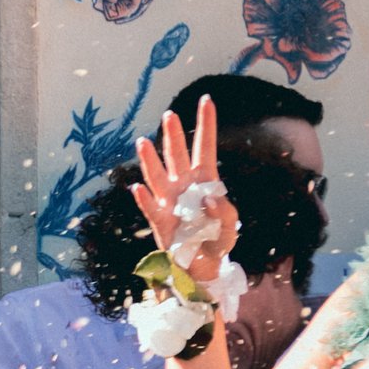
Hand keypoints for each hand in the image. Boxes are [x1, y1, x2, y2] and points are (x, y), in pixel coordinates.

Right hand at [134, 99, 237, 275]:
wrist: (204, 267)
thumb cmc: (217, 241)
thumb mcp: (230, 226)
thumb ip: (225, 210)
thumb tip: (207, 197)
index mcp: (205, 181)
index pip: (204, 147)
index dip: (206, 124)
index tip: (206, 100)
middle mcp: (183, 185)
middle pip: (176, 155)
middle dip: (173, 135)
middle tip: (169, 115)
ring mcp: (169, 201)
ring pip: (157, 175)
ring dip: (150, 160)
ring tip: (142, 142)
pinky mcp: (159, 221)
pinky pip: (149, 207)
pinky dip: (144, 199)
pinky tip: (138, 189)